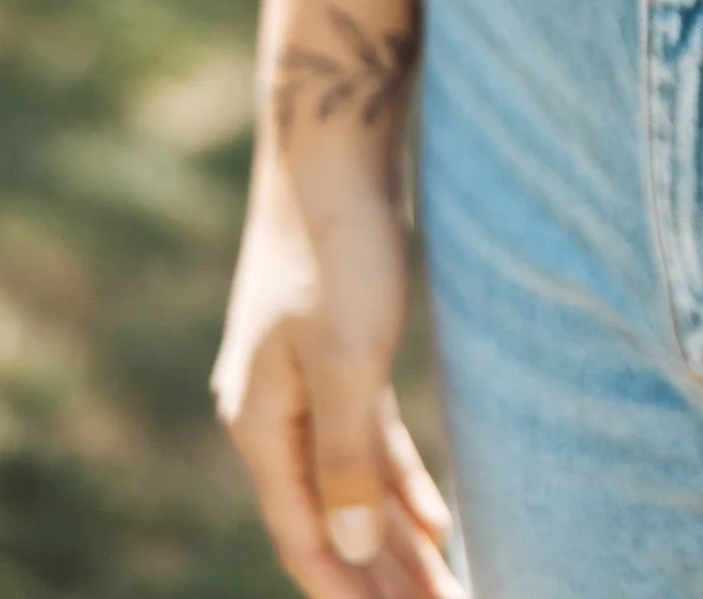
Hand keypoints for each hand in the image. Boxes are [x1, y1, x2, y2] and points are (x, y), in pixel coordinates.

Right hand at [213, 151, 459, 598]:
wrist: (332, 149)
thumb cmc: (337, 249)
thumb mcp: (346, 358)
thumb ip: (345, 457)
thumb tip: (352, 552)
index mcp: (261, 425)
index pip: (305, 537)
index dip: (347, 595)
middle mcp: (275, 415)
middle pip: (331, 522)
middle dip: (379, 583)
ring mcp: (307, 386)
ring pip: (355, 487)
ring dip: (396, 544)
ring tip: (442, 594)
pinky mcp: (342, 355)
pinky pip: (372, 444)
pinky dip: (402, 485)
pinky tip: (437, 521)